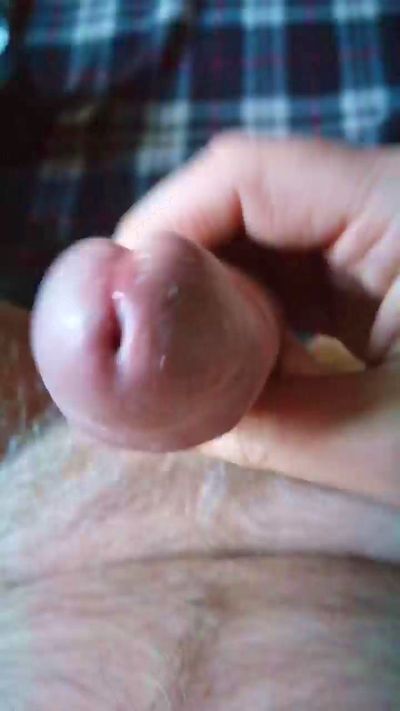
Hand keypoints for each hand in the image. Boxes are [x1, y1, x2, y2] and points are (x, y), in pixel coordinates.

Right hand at [113, 134, 399, 504]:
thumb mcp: (381, 445)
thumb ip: (260, 426)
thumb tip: (162, 414)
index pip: (248, 171)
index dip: (166, 222)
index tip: (121, 292)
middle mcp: (392, 199)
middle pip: (251, 197)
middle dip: (186, 267)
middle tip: (144, 336)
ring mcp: (391, 232)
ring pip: (272, 237)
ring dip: (223, 296)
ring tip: (192, 359)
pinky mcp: (390, 269)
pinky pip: (303, 272)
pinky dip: (263, 315)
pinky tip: (250, 363)